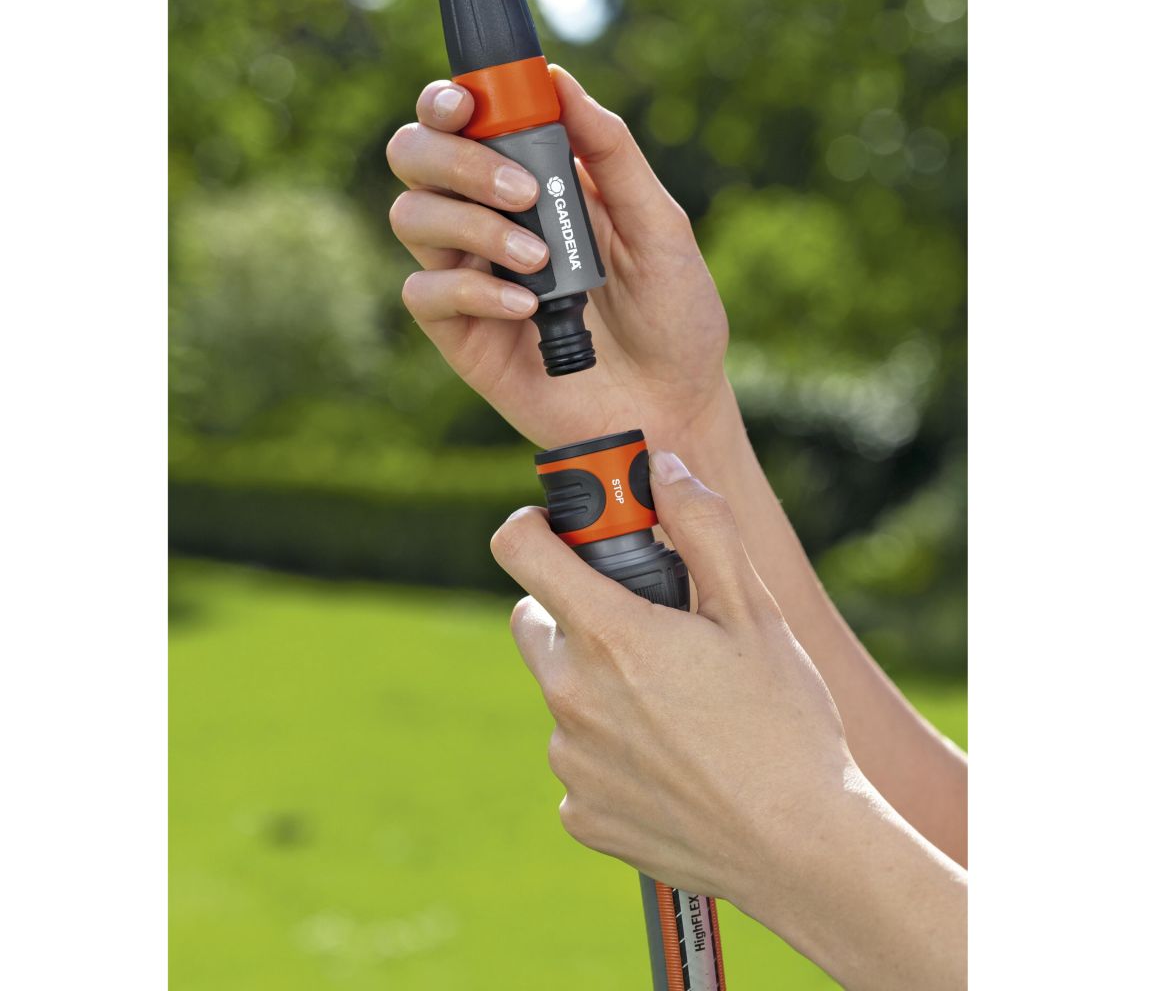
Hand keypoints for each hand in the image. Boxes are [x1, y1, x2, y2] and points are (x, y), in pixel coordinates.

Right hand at [386, 67, 729, 449]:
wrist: (674, 406)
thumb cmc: (673, 315)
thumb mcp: (658, 224)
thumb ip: (611, 153)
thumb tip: (560, 83)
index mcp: (534, 180)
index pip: (461, 122)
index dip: (447, 100)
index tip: (466, 101)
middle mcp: (489, 220)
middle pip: (415, 158)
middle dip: (453, 159)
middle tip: (520, 188)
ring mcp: (470, 277)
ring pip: (410, 218)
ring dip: (471, 226)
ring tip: (540, 259)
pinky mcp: (461, 335)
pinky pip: (425, 293)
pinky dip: (473, 292)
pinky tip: (526, 309)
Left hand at [494, 449, 849, 912]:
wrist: (803, 851)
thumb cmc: (786, 723)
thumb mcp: (755, 611)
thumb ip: (704, 527)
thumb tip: (663, 469)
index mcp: (608, 635)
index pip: (519, 547)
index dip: (539, 526)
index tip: (569, 532)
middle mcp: (571, 697)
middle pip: (535, 622)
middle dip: (576, 611)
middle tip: (645, 629)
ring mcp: (570, 762)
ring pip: (562, 693)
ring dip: (597, 685)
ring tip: (675, 708)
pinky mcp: (581, 814)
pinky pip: (579, 760)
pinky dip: (610, 752)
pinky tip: (671, 764)